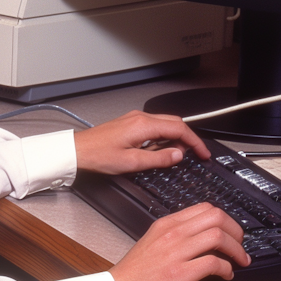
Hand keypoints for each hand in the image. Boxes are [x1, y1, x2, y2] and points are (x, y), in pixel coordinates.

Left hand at [73, 110, 211, 176]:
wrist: (78, 151)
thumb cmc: (98, 156)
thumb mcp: (132, 163)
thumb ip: (158, 159)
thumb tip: (178, 156)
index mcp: (144, 125)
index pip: (179, 129)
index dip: (195, 142)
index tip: (203, 153)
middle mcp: (141, 117)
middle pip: (175, 123)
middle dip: (188, 138)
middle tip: (196, 154)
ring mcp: (135, 119)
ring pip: (165, 124)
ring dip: (175, 138)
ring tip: (177, 155)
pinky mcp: (131, 123)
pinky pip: (155, 127)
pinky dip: (164, 137)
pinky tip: (160, 150)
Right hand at [109, 203, 249, 280]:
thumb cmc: (132, 275)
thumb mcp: (151, 243)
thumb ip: (173, 236)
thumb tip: (198, 238)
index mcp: (166, 224)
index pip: (205, 208)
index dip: (225, 219)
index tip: (231, 230)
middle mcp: (172, 234)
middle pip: (217, 217)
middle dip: (236, 231)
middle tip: (241, 244)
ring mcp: (176, 253)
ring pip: (218, 237)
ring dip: (236, 249)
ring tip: (240, 260)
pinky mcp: (179, 274)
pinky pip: (213, 263)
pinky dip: (226, 269)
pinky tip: (226, 275)